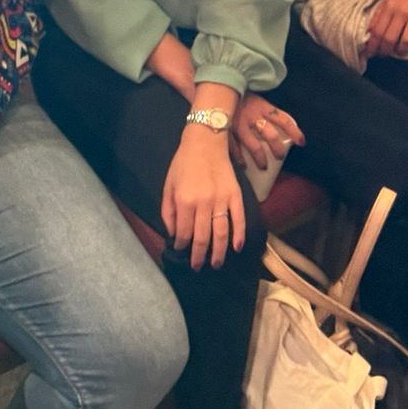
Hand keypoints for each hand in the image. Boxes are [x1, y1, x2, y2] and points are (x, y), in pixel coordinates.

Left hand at [162, 128, 245, 268]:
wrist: (205, 141)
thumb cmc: (183, 163)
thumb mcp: (168, 185)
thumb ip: (168, 211)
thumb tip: (174, 233)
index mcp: (185, 201)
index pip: (184, 232)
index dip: (182, 245)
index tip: (181, 250)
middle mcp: (204, 203)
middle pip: (202, 238)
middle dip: (199, 256)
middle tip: (197, 267)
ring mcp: (222, 200)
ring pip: (221, 233)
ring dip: (219, 252)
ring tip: (216, 264)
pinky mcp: (235, 195)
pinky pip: (239, 219)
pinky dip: (239, 235)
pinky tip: (237, 248)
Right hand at [231, 93, 303, 172]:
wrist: (216, 89)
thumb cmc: (240, 97)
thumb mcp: (256, 100)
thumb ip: (266, 113)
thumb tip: (280, 129)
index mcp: (263, 107)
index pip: (284, 120)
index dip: (295, 132)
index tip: (301, 142)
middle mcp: (253, 116)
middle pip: (271, 136)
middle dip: (277, 149)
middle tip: (279, 156)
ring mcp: (240, 124)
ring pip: (254, 146)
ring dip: (261, 159)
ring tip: (263, 166)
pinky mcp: (227, 131)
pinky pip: (235, 148)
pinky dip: (240, 158)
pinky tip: (243, 165)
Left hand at [365, 0, 407, 59]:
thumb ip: (381, 10)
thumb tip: (371, 28)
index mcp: (389, 5)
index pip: (377, 31)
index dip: (373, 44)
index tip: (371, 51)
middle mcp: (401, 11)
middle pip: (389, 38)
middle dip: (385, 50)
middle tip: (384, 54)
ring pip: (406, 41)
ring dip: (402, 51)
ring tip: (400, 52)